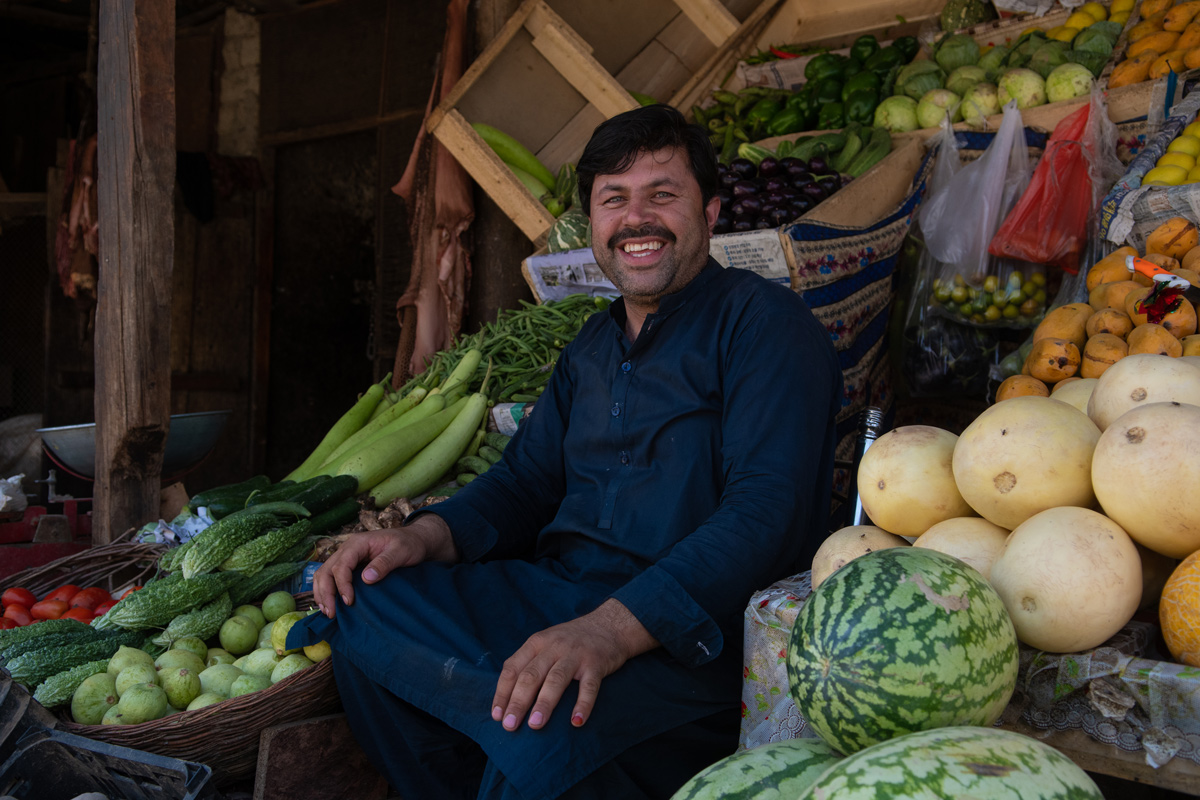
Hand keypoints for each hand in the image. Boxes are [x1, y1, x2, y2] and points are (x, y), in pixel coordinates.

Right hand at [312, 515, 458, 616]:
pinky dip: (326, 591)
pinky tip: (330, 605)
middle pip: (326, 570)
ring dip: (322, 593)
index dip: (342, 585)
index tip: (349, 602)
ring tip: (327, 612)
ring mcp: (346, 557)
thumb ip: (384, 563)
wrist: (413, 540)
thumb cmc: (408, 544)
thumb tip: (366, 579)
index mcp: (358, 543)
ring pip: (324, 574)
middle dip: (325, 592)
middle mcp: (347, 549)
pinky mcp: (349, 566)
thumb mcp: (401, 552)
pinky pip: (331, 578)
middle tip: (331, 613)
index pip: (341, 565)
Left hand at [491, 599, 656, 730]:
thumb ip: (530, 663)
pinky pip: (589, 686)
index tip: (496, 716)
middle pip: (531, 675)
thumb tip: (508, 700)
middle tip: (510, 725)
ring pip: (556, 680)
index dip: (502, 692)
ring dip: (544, 703)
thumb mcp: (546, 644)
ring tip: (535, 725)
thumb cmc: (572, 641)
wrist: (610, 624)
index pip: (513, 668)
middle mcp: (553, 647)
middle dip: (518, 701)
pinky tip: (576, 722)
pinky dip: (583, 704)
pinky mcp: (596, 663)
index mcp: (536, 643)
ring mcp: (575, 654)